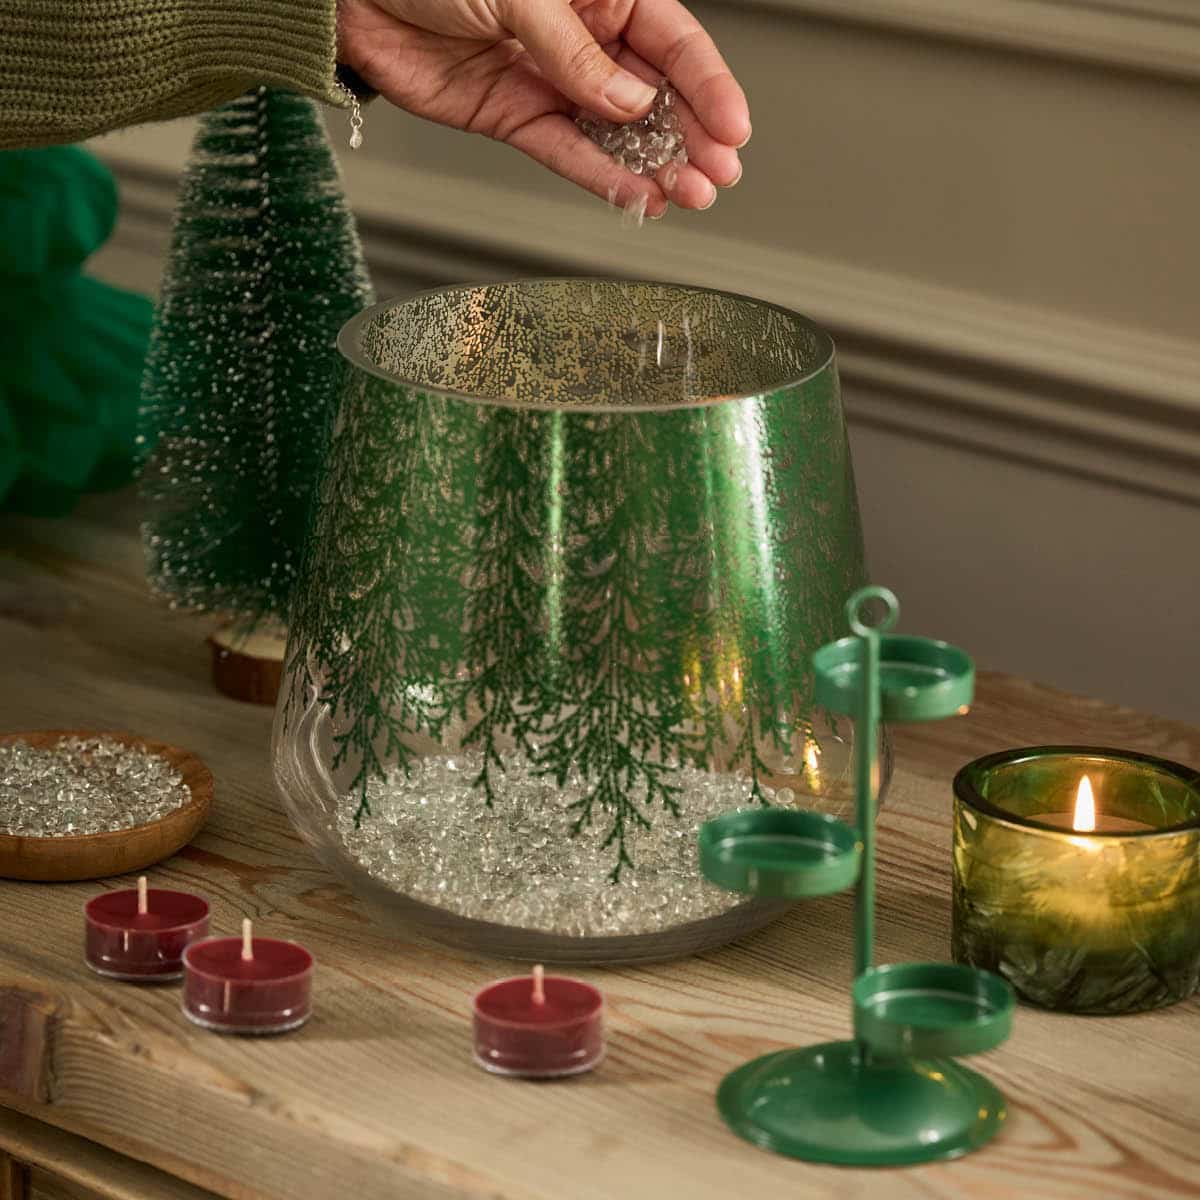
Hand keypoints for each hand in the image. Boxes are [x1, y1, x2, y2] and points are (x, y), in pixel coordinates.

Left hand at [338, 0, 749, 215]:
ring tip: (690, 194)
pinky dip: (602, 178)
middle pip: (654, 91)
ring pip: (618, 130)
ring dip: (656, 163)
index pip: (671, 39)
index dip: (708, 85)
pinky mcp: (516, 118)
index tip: (734, 128)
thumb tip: (627, 102)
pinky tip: (639, 196)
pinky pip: (568, 153)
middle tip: (719, 175)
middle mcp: (582, 34)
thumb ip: (576, 52)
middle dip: (691, 134)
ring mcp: (551, 79)